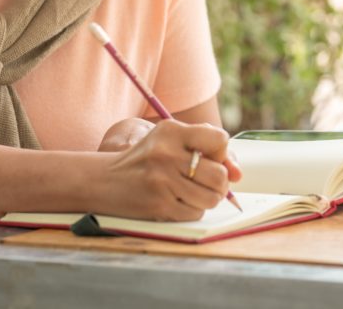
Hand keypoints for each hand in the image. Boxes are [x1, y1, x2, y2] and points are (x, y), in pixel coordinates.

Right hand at [95, 120, 238, 221]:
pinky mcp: (160, 205)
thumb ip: (206, 148)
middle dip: (219, 182)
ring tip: (192, 192)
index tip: (209, 157)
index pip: (220, 140)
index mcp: (171, 131)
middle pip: (220, 175)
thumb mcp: (170, 140)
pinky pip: (195, 213)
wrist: (104, 181)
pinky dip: (192, 210)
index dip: (221, 153)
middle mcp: (167, 154)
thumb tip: (237, 174)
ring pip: (211, 198)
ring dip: (207, 198)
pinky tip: (177, 201)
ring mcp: (163, 181)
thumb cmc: (146, 158)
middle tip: (205, 181)